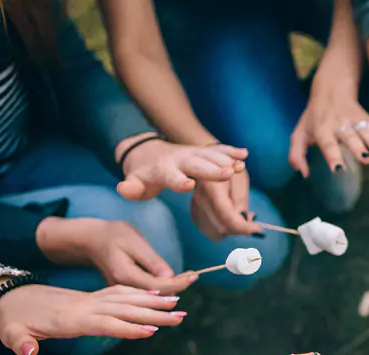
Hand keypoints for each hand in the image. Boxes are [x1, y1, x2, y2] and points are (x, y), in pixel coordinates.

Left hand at [0, 284, 184, 354]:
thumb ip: (21, 342)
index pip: (105, 323)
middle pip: (125, 309)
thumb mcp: (10, 332)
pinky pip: (119, 292)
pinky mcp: (91, 297)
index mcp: (70, 318)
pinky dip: (139, 293)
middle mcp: (86, 305)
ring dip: (153, 300)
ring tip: (177, 304)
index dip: (127, 328)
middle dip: (154, 313)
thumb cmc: (12, 318)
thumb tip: (29, 353)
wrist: (8, 296)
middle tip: (181, 316)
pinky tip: (155, 294)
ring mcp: (90, 299)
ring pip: (126, 298)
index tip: (152, 331)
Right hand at [36, 217, 195, 293]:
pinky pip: (147, 292)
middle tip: (194, 275)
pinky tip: (172, 278)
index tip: (194, 275)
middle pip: (158, 294)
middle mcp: (123, 288)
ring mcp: (123, 291)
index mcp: (126, 276)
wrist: (90, 239)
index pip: (160, 286)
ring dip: (172, 287)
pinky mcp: (124, 290)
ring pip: (153, 295)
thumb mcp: (134, 242)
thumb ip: (152, 261)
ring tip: (188, 276)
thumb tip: (170, 276)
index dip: (179, 282)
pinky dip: (161, 286)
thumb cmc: (112, 235)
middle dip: (178, 286)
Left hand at [116, 135, 247, 200]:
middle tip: (228, 173)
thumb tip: (123, 188)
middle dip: (213, 169)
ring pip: (211, 156)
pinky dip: (230, 152)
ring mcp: (194, 154)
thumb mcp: (135, 183)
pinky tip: (244, 155)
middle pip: (198, 165)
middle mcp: (181, 160)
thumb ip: (131, 188)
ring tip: (240, 166)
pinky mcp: (203, 152)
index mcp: (164, 170)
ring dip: (226, 160)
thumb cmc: (144, 175)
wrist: (149, 153)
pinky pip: (217, 151)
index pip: (171, 177)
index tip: (189, 185)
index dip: (179, 181)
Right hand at [190, 170, 260, 239]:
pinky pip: (212, 232)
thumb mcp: (240, 178)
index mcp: (210, 186)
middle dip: (239, 228)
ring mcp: (195, 207)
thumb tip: (245, 222)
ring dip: (232, 229)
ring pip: (216, 232)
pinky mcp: (195, 214)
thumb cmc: (229, 167)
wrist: (210, 162)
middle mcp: (199, 198)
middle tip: (252, 221)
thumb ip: (240, 201)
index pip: (227, 217)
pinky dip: (224, 229)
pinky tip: (231, 218)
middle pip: (221, 227)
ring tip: (241, 217)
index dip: (244, 227)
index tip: (257, 229)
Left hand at [289, 85, 368, 176]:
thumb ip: (296, 155)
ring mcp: (353, 120)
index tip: (339, 169)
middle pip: (350, 138)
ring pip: (365, 131)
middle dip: (359, 148)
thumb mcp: (299, 134)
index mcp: (322, 130)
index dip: (333, 157)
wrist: (330, 87)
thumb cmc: (313, 118)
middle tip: (366, 159)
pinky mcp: (364, 117)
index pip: (327, 145)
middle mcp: (338, 125)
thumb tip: (303, 174)